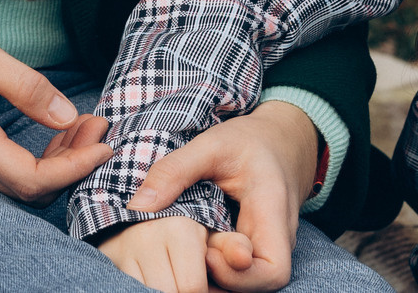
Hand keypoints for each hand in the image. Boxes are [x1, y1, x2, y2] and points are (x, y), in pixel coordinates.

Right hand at [0, 4, 115, 200]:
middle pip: (26, 189)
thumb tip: (67, 115)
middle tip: (98, 125)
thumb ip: (22, 84)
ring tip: (81, 125)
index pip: (30, 177)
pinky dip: (32, 160)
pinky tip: (49, 131)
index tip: (105, 143)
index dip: (74, 168)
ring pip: (13, 185)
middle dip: (72, 164)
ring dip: (54, 163)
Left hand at [119, 102, 321, 291]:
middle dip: (222, 280)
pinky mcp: (256, 249)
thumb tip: (137, 207)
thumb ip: (175, 170)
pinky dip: (217, 269)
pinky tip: (194, 252)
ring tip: (190, 252)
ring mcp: (269, 246)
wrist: (279, 140)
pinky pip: (241, 272)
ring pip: (248, 281)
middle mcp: (277, 237)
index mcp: (272, 211)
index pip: (272, 270)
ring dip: (217, 276)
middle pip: (260, 284)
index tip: (208, 252)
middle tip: (192, 256)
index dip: (238, 276)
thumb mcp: (212, 144)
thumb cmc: (248, 141)